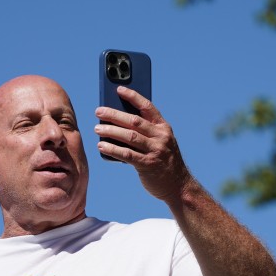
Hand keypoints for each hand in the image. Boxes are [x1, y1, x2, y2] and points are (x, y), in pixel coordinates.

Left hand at [95, 85, 192, 203]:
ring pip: (129, 136)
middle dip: (114, 114)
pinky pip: (127, 155)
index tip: (118, 89)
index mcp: (163, 127)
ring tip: (97, 129)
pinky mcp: (148, 165)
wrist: (178, 185)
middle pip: (134, 121)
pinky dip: (112, 149)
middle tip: (98, 112)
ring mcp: (155, 150)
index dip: (133, 96)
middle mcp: (161, 136)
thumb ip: (145, 132)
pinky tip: (101, 146)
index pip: (147, 107)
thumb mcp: (160, 142)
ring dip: (111, 131)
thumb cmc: (163, 161)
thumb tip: (117, 122)